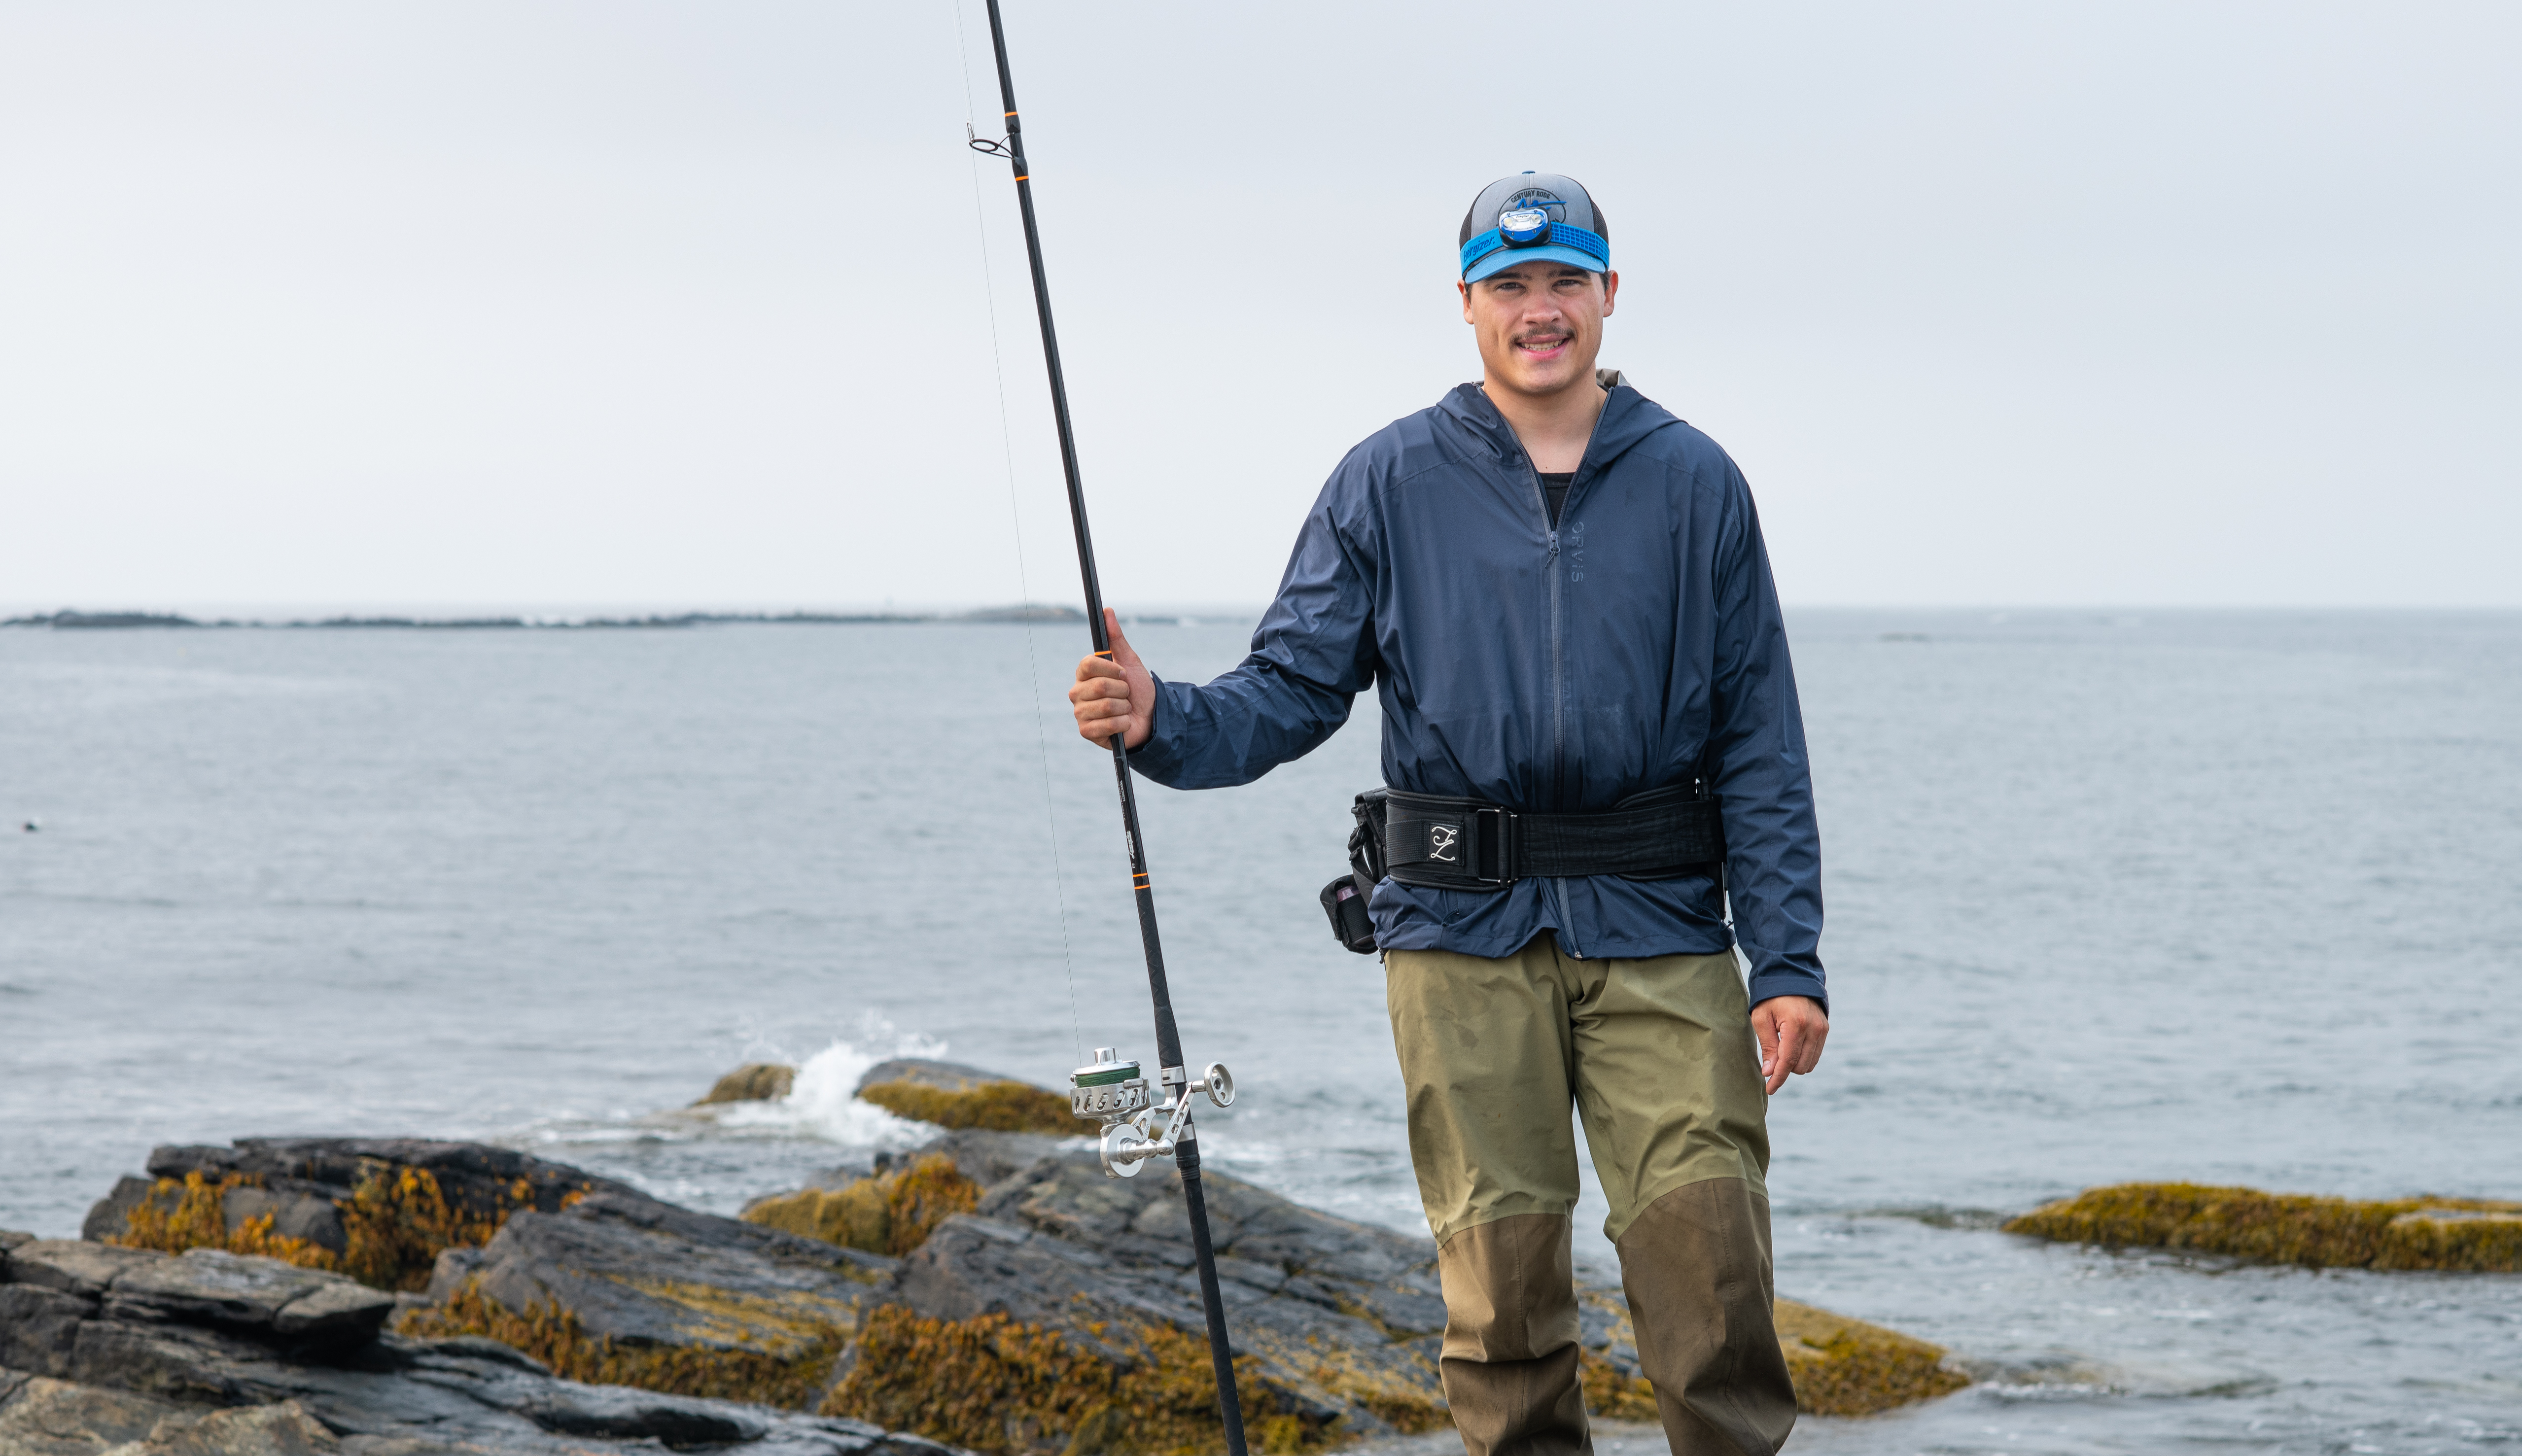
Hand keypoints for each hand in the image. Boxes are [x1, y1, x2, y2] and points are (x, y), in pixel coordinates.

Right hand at [1067, 609, 1153, 749]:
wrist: (1150, 717)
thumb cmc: (1138, 689)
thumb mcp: (1130, 662)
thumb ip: (1116, 638)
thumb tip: (1107, 611)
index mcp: (1084, 674)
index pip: (1088, 664)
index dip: (1111, 669)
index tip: (1123, 674)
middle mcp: (1078, 692)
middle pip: (1099, 686)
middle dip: (1122, 690)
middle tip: (1126, 694)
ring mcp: (1080, 712)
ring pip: (1105, 706)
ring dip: (1124, 708)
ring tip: (1124, 709)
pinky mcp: (1086, 731)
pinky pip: (1106, 725)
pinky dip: (1123, 724)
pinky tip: (1123, 723)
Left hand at [1752, 995, 1827, 1094]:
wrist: (1791, 977)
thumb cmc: (1771, 997)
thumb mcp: (1761, 1018)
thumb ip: (1767, 1046)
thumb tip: (1769, 1072)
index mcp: (1796, 1025)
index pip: (1788, 1061)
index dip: (1778, 1078)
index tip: (1770, 1089)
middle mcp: (1813, 1029)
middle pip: (1800, 1065)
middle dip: (1784, 1069)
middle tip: (1770, 1059)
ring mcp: (1822, 1029)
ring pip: (1809, 1063)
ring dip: (1794, 1064)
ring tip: (1780, 1049)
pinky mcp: (1825, 1029)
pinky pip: (1815, 1054)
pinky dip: (1803, 1057)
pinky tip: (1791, 1047)